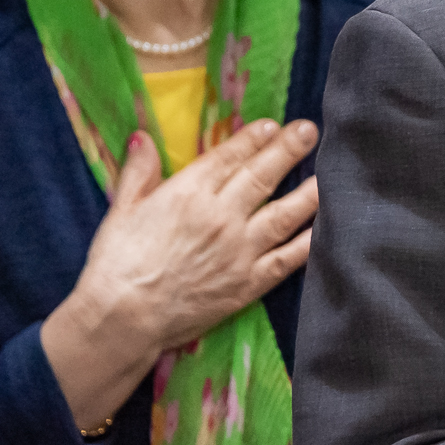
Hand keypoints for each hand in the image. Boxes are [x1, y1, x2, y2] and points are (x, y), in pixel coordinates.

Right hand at [41, 119, 319, 428]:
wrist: (123, 319)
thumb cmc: (116, 264)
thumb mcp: (121, 210)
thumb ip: (138, 171)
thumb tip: (142, 137)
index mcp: (189, 193)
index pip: (231, 156)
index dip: (255, 138)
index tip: (273, 125)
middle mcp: (221, 216)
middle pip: (263, 176)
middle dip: (289, 149)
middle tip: (310, 130)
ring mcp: (240, 251)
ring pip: (285, 214)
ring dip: (309, 192)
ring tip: (328, 175)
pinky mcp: (249, 283)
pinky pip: (288, 258)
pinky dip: (309, 242)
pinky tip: (324, 228)